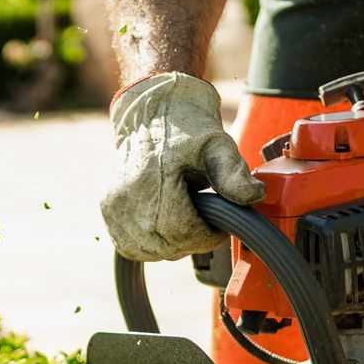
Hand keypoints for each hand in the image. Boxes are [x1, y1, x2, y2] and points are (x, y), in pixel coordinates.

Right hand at [102, 72, 265, 262]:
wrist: (152, 112)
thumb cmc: (188, 128)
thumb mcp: (217, 145)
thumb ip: (234, 173)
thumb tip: (255, 196)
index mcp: (151, 182)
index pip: (181, 233)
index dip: (206, 236)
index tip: (219, 224)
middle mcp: (126, 199)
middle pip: (166, 246)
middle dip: (192, 240)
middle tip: (204, 219)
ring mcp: (113, 208)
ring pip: (150, 251)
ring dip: (172, 244)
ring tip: (184, 216)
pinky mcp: (107, 212)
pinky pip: (132, 246)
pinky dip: (152, 243)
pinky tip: (165, 224)